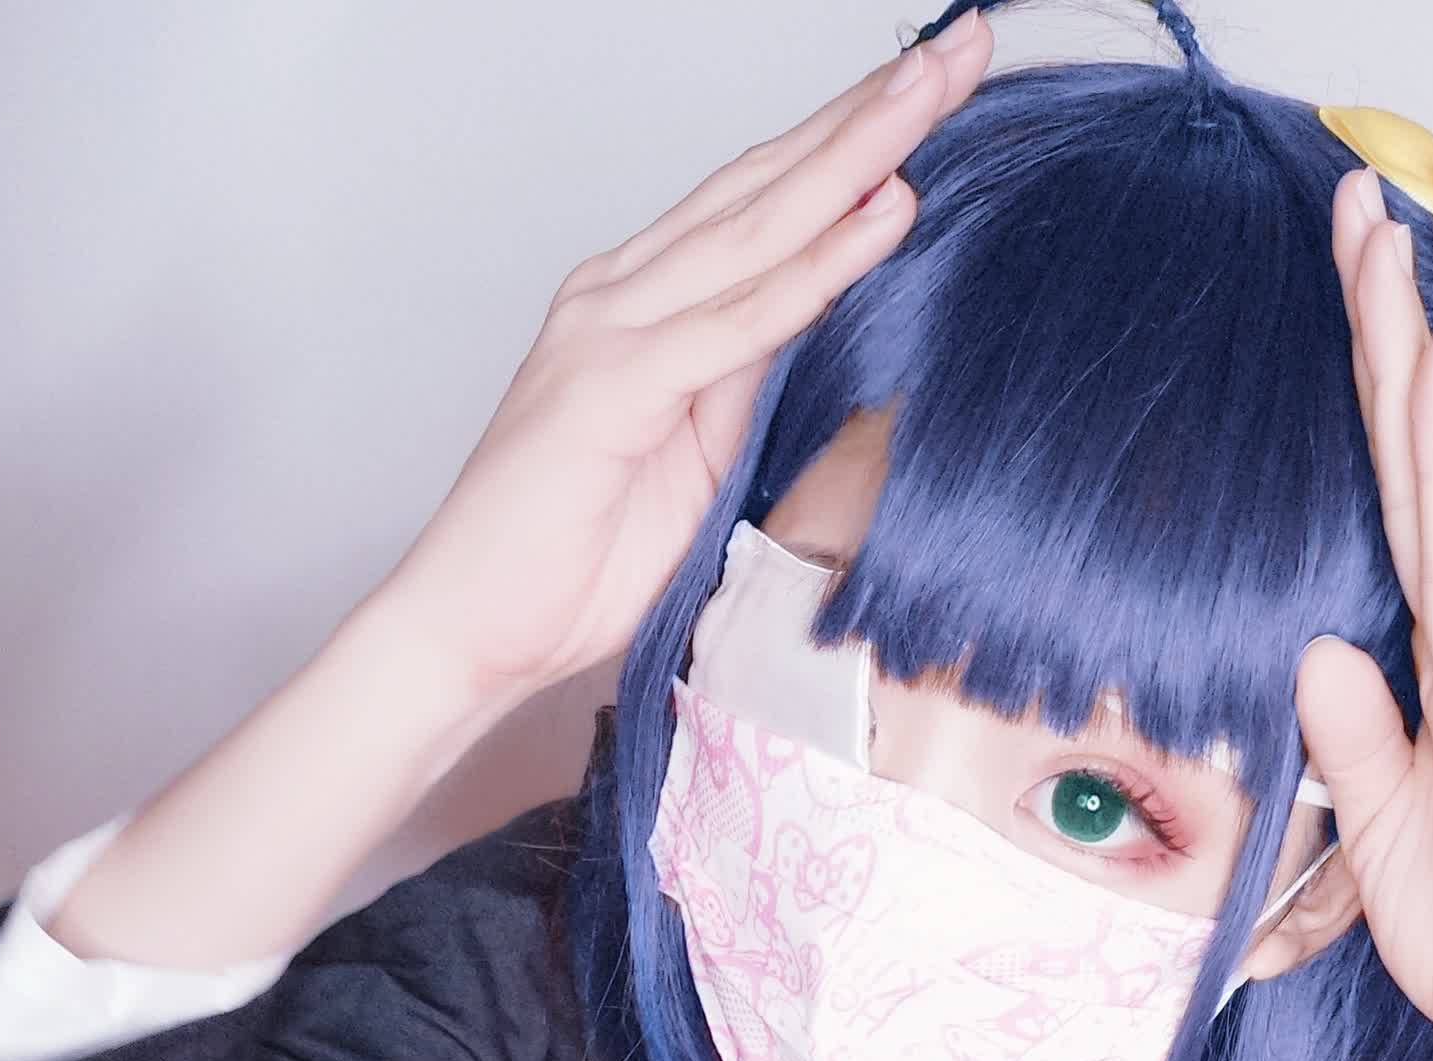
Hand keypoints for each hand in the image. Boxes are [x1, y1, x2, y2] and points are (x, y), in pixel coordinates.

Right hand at [385, 14, 992, 704]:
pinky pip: (738, 320)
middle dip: (868, 116)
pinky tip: (882, 219)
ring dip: (854, 157)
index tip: (933, 94)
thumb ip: (742, 388)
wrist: (469, 630)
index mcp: (639, 305)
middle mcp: (620, 293)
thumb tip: (808, 336)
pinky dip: (815, 270)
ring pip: (758, 226)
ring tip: (933, 93)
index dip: (848, 145)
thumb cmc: (568, 564)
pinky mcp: (612, 387)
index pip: (761, 204)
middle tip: (962, 49)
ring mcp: (610, 331)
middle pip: (767, 185)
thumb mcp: (693, 464)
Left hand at [1293, 165, 1432, 1060]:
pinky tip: (1423, 369)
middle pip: (1420, 466)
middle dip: (1383, 336)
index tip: (1345, 300)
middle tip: (1353, 210)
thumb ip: (1351, 737)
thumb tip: (1317, 651)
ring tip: (1372, 241)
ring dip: (1401, 358)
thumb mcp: (1377, 830)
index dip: (1371, 408)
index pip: (1398, 513)